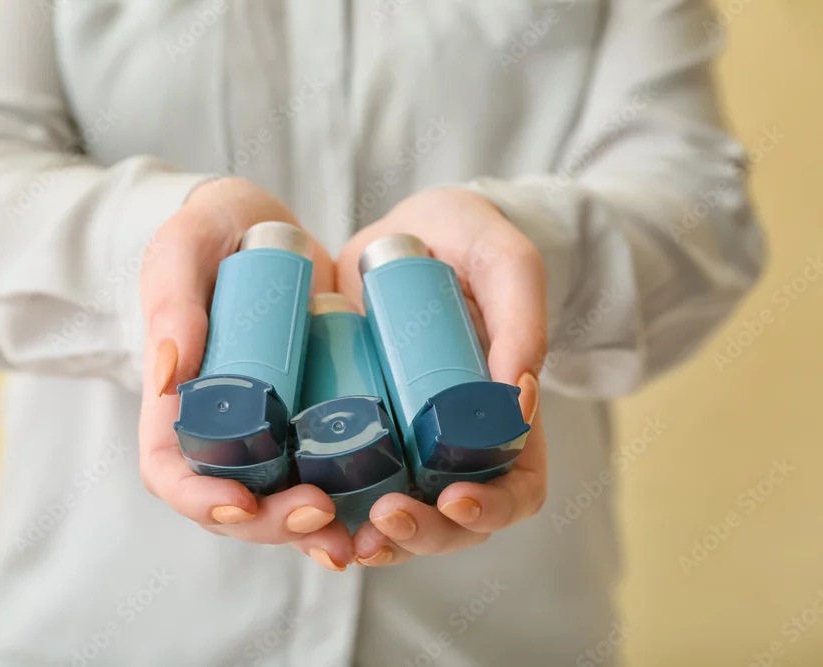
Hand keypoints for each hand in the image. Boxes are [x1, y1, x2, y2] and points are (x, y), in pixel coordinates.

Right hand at [137, 178, 354, 569]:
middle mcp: (221, 429)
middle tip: (323, 513)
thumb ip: (170, 299)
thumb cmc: (209, 231)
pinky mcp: (312, 419)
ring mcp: (268, 430)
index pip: (170, 471)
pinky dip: (353, 502)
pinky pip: (327, 472)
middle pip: (233, 502)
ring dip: (315, 531)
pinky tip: (386, 508)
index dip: (200, 498)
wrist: (261, 225)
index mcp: (174, 400)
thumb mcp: (183, 249)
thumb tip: (169, 377)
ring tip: (361, 534)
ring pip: (282, 500)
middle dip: (272, 523)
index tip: (242, 502)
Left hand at [335, 187, 547, 565]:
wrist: (406, 232)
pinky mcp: (355, 431)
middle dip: (422, 534)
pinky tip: (299, 509)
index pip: (515, 491)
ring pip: (392, 517)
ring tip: (340, 537)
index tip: (455, 498)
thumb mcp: (506, 262)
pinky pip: (343, 485)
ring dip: (369, 539)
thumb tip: (520, 399)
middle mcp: (454, 446)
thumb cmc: (471, 240)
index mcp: (506, 422)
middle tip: (386, 516)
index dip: (491, 510)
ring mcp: (402, 445)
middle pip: (450, 521)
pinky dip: (323, 509)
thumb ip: (523, 317)